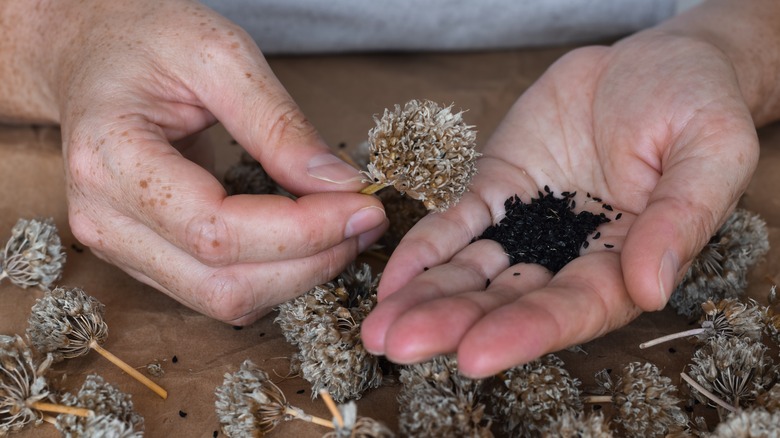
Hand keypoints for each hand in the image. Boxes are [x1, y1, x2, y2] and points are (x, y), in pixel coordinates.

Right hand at [54, 0, 386, 323]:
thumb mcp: (220, 57)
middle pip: (224, 283)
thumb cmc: (148, 42)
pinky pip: (219, 292)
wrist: (95, 55)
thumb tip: (340, 185)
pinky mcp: (146, 259)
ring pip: (225, 300)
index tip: (363, 205)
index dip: (301, 231)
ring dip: (299, 276)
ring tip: (343, 229)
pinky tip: (307, 241)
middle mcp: (105, 221)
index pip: (216, 231)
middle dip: (311, 261)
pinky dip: (276, 276)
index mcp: (112, 162)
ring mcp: (120, 248)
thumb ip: (279, 125)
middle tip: (365, 220)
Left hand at [362, 31, 758, 376]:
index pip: (574, 308)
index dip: (525, 332)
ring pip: (473, 270)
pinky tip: (393, 275)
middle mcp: (569, 254)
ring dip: (427, 298)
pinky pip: (457, 222)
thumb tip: (653, 287)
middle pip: (509, 301)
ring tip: (379, 326)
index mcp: (626, 260)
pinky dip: (426, 247)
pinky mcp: (497, 188)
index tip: (475, 355)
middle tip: (398, 345)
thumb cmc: (695, 103)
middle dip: (453, 324)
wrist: (653, 61)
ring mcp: (527, 223)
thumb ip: (681, 218)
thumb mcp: (711, 152)